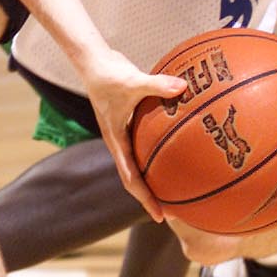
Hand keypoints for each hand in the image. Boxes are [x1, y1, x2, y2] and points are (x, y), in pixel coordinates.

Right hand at [80, 47, 187, 222]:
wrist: (92, 60)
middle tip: (175, 211)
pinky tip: (180, 148)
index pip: (131, 178)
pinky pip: (146, 142)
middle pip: (135, 178)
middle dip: (152, 196)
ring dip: (155, 177)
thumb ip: (157, 84)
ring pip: (140, 162)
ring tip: (178, 187)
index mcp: (116, 140)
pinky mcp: (130, 120)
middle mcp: (120, 141)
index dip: (146, 199)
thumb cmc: (108, 72)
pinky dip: (160, 150)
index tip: (161, 217)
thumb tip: (184, 86)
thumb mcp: (132, 80)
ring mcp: (124, 131)